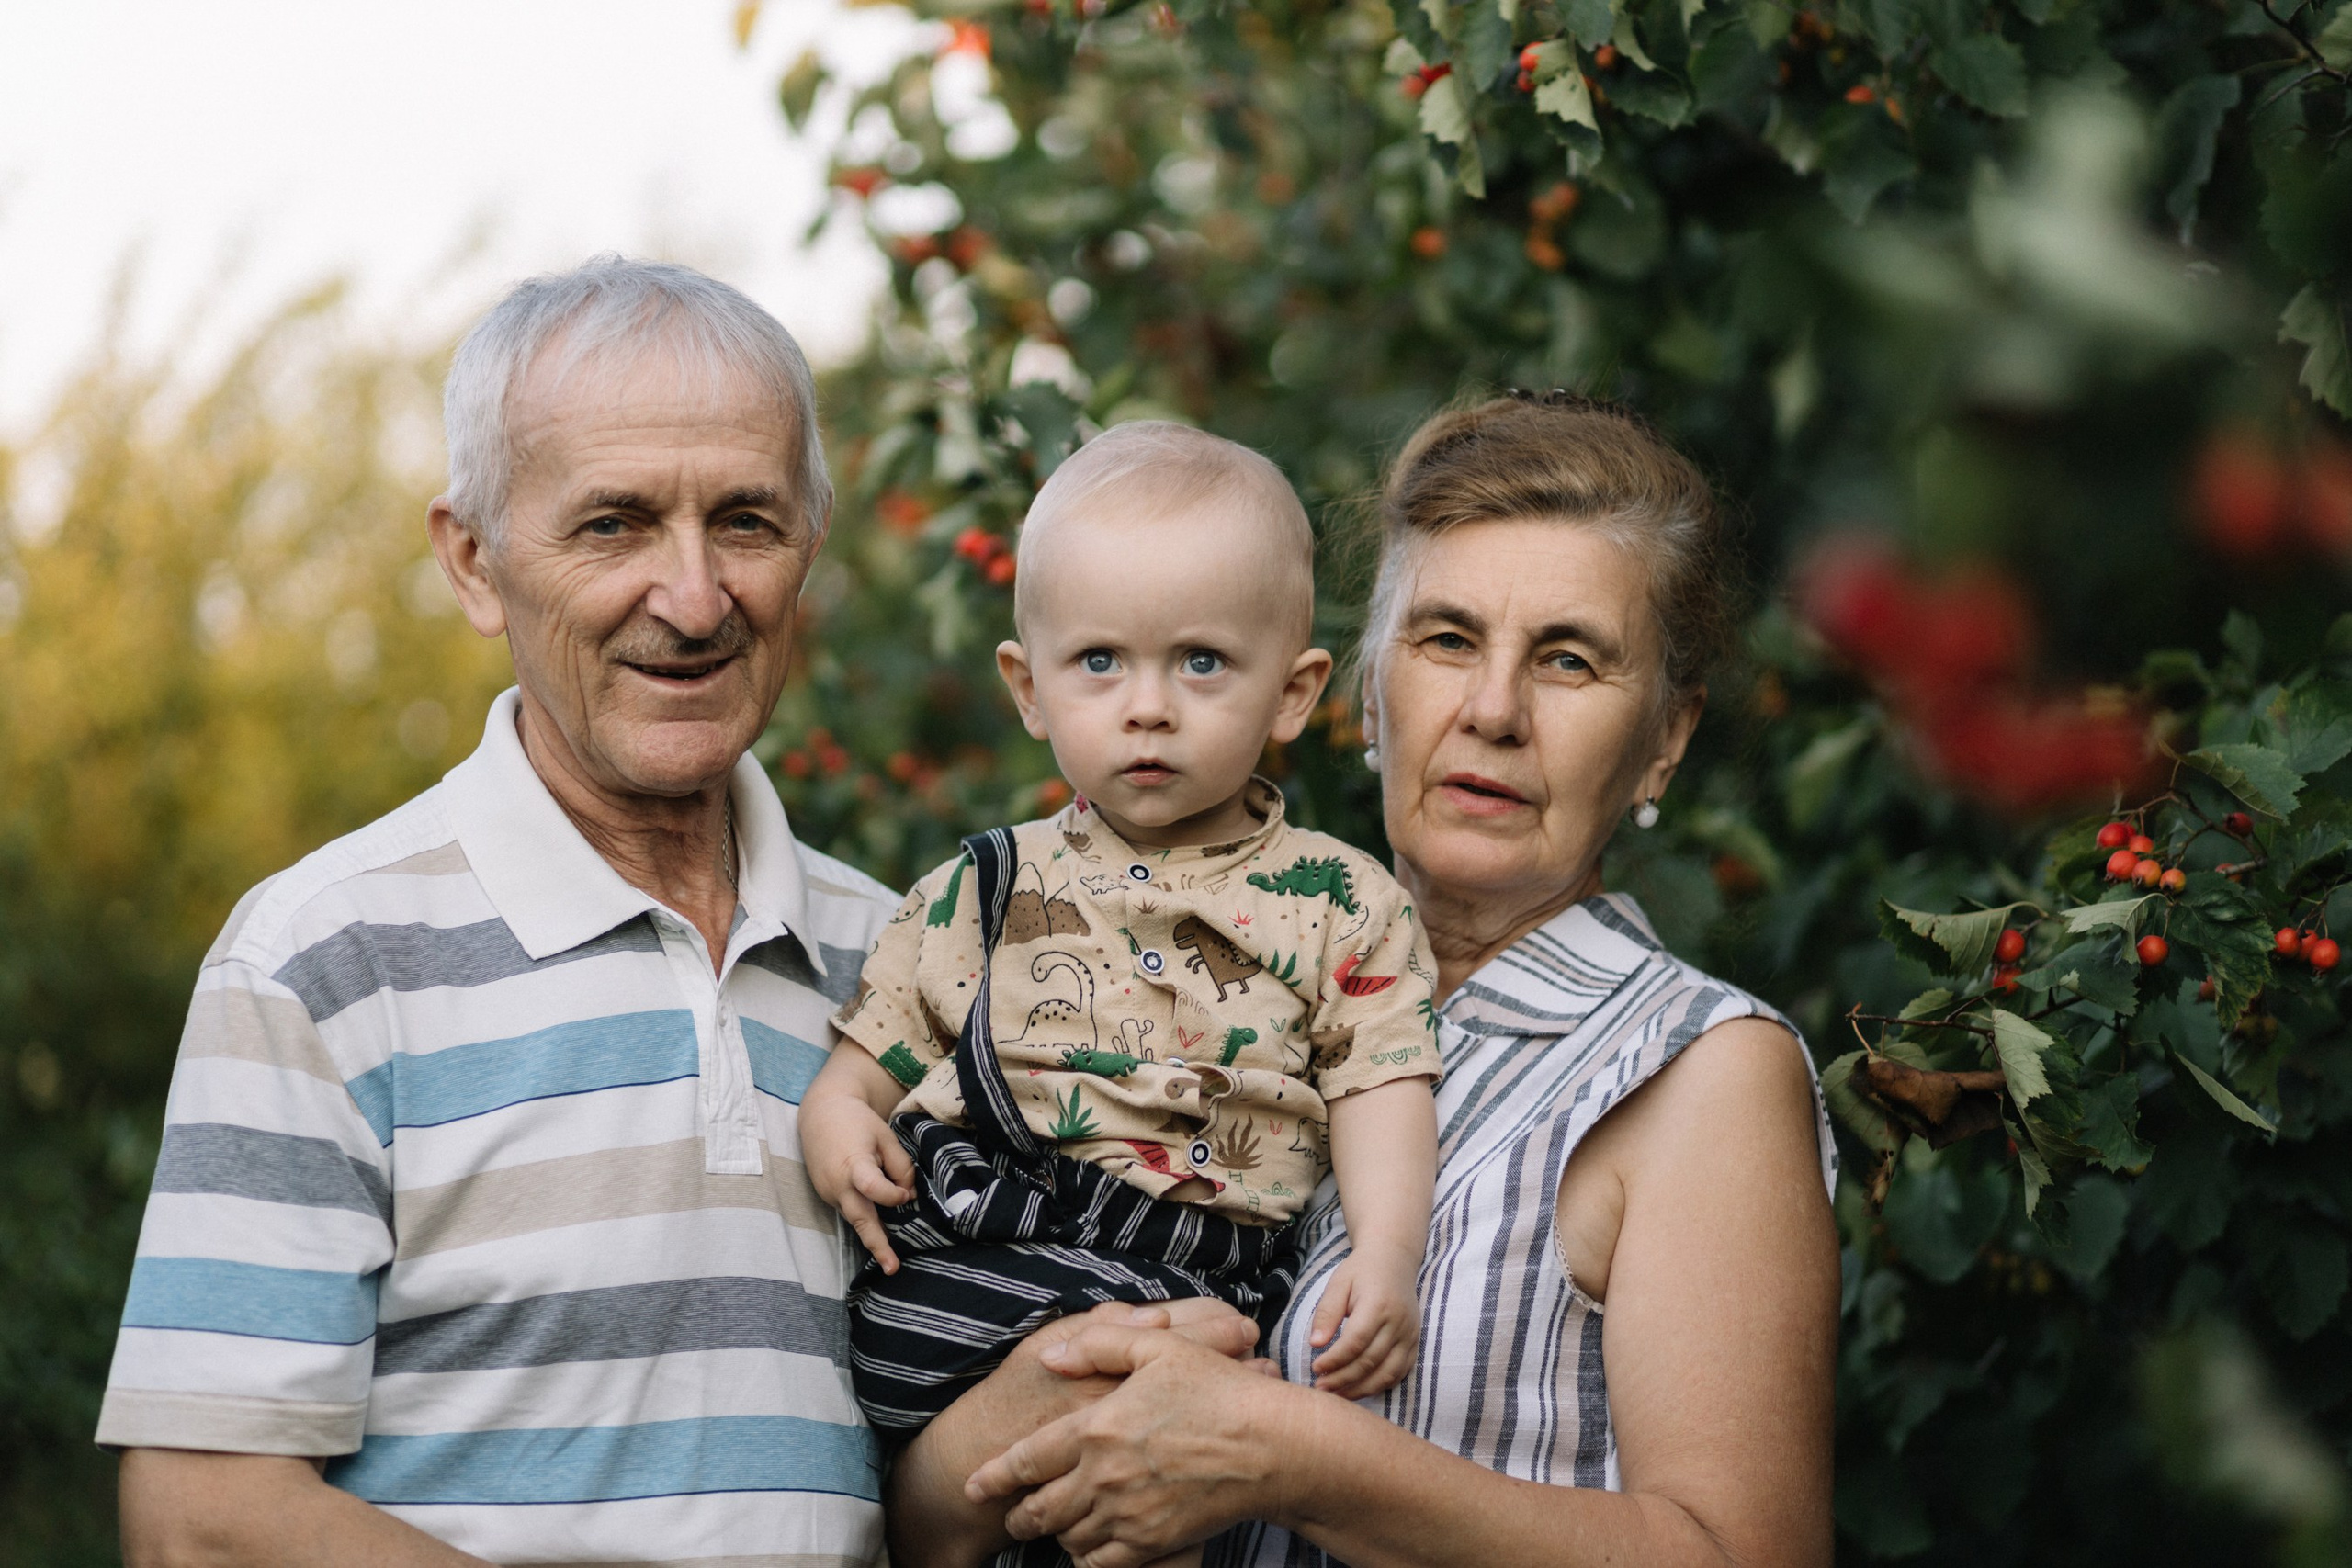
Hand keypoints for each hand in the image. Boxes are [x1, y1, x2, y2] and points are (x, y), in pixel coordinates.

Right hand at [800, 1093, 915, 1271]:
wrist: (821, 1113)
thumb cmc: (858, 1122)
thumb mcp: (886, 1137)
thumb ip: (900, 1167)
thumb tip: (908, 1197)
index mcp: (853, 1165)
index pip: (873, 1188)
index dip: (892, 1196)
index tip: (907, 1196)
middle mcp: (837, 1184)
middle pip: (859, 1219)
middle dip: (877, 1245)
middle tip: (892, 1268)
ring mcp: (828, 1192)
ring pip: (854, 1218)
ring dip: (871, 1235)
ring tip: (890, 1258)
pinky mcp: (825, 1195)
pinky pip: (848, 1210)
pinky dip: (863, 1218)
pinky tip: (877, 1226)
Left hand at [882, 1301, 1264, 1567]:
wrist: (1270, 1447)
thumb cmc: (1218, 1390)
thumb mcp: (1159, 1349)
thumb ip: (1099, 1346)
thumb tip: (1051, 1358)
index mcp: (1096, 1427)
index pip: (1028, 1460)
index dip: (996, 1477)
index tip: (974, 1487)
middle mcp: (1103, 1476)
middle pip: (1040, 1510)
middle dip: (1019, 1517)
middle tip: (1011, 1519)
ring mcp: (1127, 1514)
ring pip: (1068, 1537)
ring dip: (1056, 1535)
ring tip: (1055, 1529)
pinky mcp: (1153, 1542)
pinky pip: (1102, 1563)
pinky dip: (1088, 1559)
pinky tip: (1090, 1549)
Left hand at [1306, 1250, 1419, 1397]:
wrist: (1394, 1261)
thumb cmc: (1361, 1272)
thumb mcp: (1338, 1283)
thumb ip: (1327, 1313)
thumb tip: (1315, 1344)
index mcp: (1378, 1305)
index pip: (1355, 1341)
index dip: (1335, 1359)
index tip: (1316, 1368)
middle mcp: (1399, 1323)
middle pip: (1370, 1361)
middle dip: (1343, 1379)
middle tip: (1320, 1388)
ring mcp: (1410, 1335)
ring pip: (1387, 1373)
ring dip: (1360, 1389)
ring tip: (1337, 1395)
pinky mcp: (1414, 1344)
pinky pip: (1399, 1373)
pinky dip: (1379, 1385)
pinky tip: (1358, 1389)